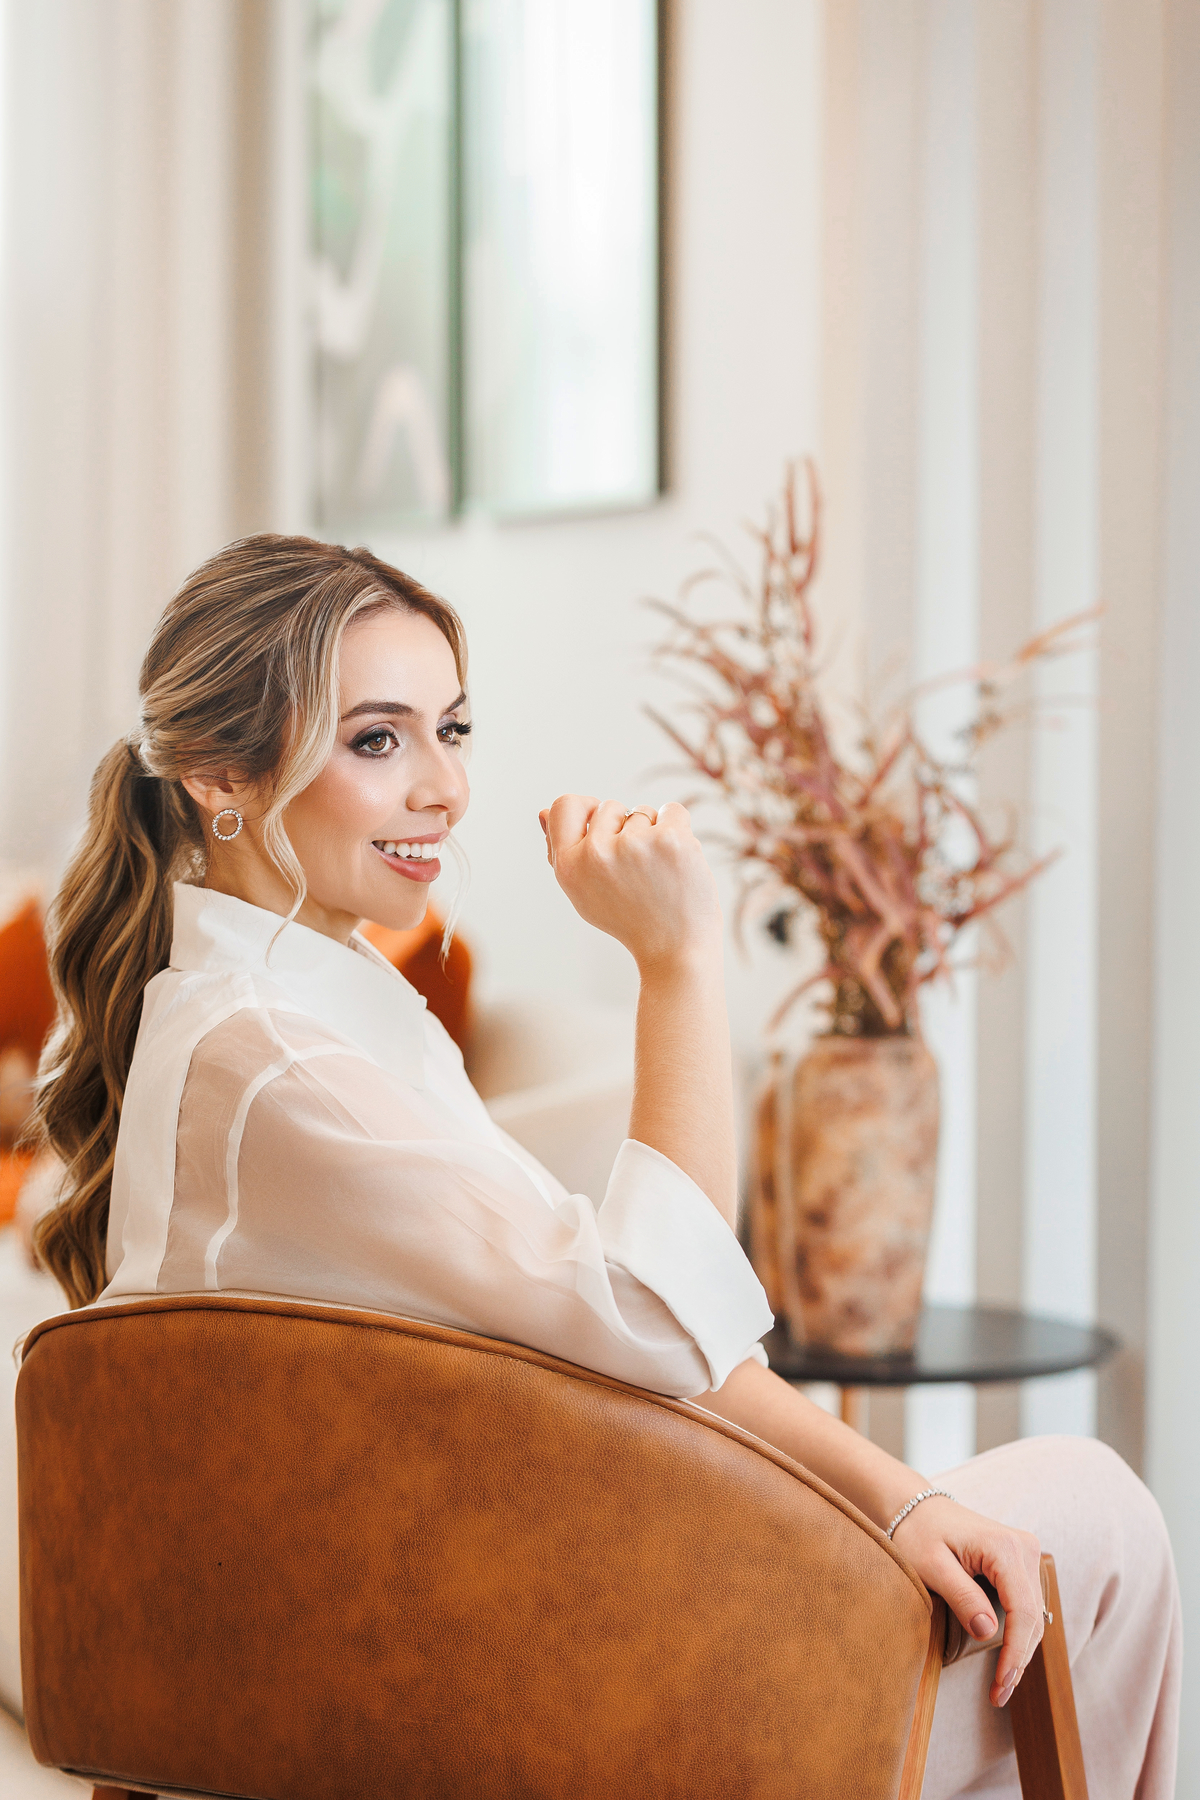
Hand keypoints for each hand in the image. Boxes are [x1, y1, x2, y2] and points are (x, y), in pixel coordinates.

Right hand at [539, 796, 721, 973]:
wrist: (677, 949)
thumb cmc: (630, 920)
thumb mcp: (584, 892)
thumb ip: (561, 852)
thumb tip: (544, 812)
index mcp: (568, 867)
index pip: (565, 805)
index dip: (586, 808)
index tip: (606, 825)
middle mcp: (596, 853)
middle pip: (609, 807)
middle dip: (625, 828)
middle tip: (637, 872)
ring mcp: (634, 845)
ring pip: (642, 811)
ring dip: (653, 833)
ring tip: (658, 873)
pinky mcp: (670, 839)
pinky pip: (672, 809)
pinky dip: (679, 829)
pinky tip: (678, 861)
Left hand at [891, 1496, 1043, 1706]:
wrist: (917, 1507)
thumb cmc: (918, 1533)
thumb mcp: (931, 1566)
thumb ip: (961, 1596)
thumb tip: (989, 1633)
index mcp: (1005, 1548)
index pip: (1023, 1612)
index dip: (1014, 1653)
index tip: (1001, 1685)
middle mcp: (1024, 1548)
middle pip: (1033, 1618)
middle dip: (1018, 1660)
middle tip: (999, 1695)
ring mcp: (1025, 1554)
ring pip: (1034, 1615)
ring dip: (1021, 1651)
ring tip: (1002, 1685)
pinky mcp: (1019, 1562)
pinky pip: (1026, 1605)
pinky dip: (1019, 1634)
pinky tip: (1006, 1658)